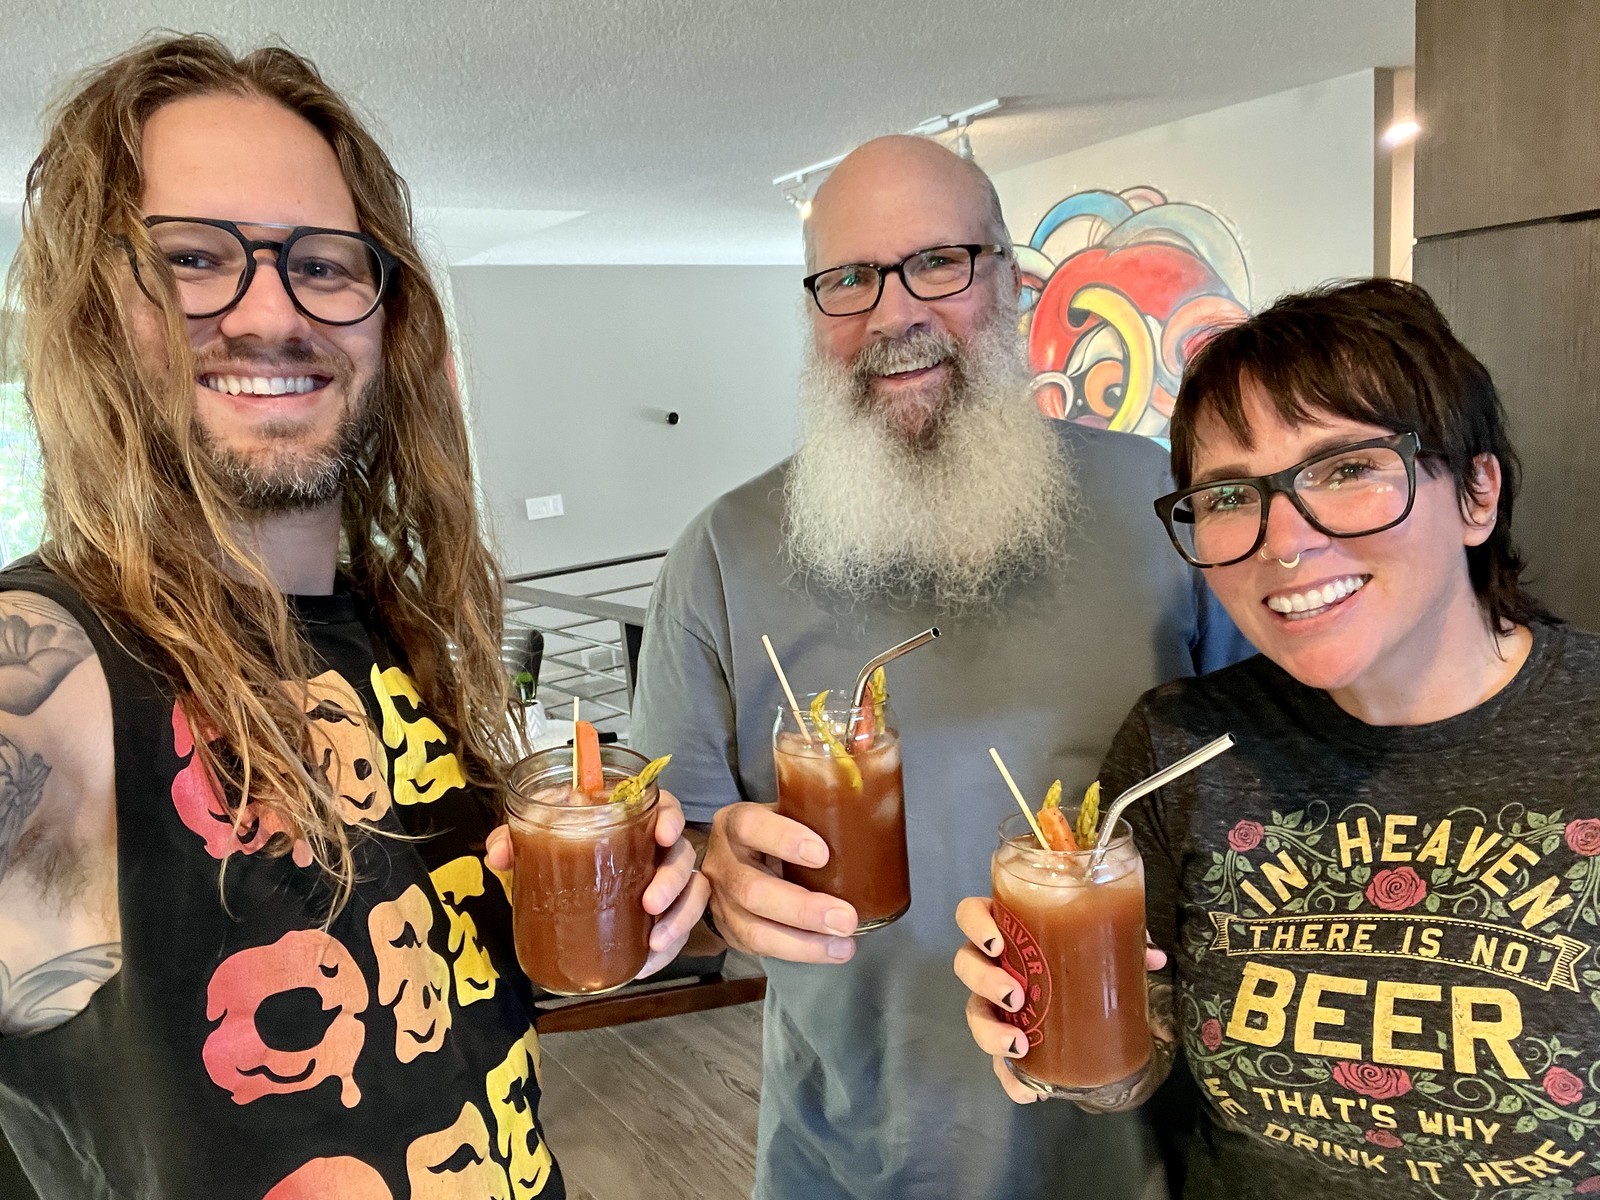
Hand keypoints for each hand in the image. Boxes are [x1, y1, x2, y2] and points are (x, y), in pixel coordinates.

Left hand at [484, 788, 709, 981]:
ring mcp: (665, 883)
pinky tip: (644, 964)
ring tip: (654, 941)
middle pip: (683, 856)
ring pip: (692, 894)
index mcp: (634, 821)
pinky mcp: (665, 914)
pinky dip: (668, 948)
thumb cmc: (564, 850)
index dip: (671, 818)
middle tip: (650, 902)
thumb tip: (499, 854)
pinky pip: (680, 929)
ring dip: (679, 918)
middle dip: (672, 880)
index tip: (663, 835)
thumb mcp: (541, 839)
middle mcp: (657, 850)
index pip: (666, 808)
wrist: (568, 884)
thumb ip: (517, 839)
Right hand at [700, 801, 857, 963]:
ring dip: (804, 942)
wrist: (733, 859)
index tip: (822, 854)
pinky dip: (800, 952)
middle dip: (802, 909)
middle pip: (752, 890)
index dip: (783, 839)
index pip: (750, 826)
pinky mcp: (730, 932)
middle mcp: (722, 863)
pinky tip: (831, 950)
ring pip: (754, 930)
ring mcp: (721, 902)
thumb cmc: (773, 833)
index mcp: (734, 823)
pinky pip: (761, 950)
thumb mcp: (783, 814)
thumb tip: (873, 818)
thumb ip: (812, 816)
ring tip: (843, 943)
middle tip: (845, 917)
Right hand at [953, 896, 1167, 1105]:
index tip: (998, 943)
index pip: (970, 914)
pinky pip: (996, 1061)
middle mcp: (991, 962)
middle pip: (966, 964)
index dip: (975, 925)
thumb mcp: (1101, 942)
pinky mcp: (1004, 1038)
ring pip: (973, 1012)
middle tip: (1016, 996)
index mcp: (1007, 929)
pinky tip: (1029, 1092)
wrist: (1087, 994)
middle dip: (985, 982)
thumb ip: (1123, 942)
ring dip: (989, 1031)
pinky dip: (1009, 1078)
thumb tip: (1153, 958)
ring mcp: (992, 1001)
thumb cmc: (1080, 952)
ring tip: (1018, 1044)